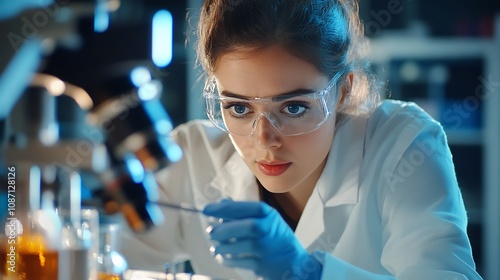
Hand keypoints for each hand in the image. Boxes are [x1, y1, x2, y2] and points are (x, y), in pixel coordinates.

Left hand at [203, 199, 321, 279]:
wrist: (294, 264)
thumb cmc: (275, 238)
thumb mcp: (264, 220)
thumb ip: (243, 212)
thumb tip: (221, 203)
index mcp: (269, 215)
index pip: (247, 207)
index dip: (226, 208)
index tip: (206, 209)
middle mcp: (271, 230)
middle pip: (248, 226)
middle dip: (225, 229)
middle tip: (211, 232)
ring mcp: (268, 249)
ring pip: (242, 245)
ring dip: (223, 246)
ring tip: (215, 246)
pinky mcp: (263, 265)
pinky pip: (240, 261)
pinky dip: (227, 259)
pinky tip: (222, 256)